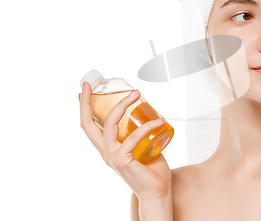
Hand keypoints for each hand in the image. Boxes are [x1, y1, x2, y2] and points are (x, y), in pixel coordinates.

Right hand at [79, 82, 171, 200]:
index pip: (90, 126)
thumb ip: (142, 134)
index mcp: (108, 148)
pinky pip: (133, 138)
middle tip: (89, 85)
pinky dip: (147, 126)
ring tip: (137, 93)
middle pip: (88, 124)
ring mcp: (112, 156)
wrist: (157, 192)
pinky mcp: (122, 160)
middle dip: (86, 102)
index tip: (83, 90)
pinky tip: (159, 120)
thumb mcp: (143, 146)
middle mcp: (105, 152)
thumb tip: (150, 116)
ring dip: (123, 105)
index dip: (84, 108)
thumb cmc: (153, 170)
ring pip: (110, 124)